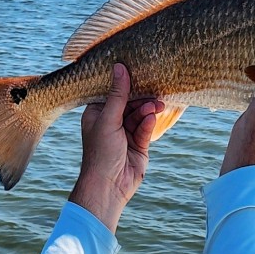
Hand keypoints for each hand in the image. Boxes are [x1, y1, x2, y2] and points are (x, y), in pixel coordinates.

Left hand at [70, 64, 161, 231]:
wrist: (109, 186)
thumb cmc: (101, 152)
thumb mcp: (108, 119)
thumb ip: (117, 95)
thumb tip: (119, 67)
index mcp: (98, 114)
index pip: (113, 93)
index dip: (125, 84)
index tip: (138, 72)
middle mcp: (111, 123)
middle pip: (129, 103)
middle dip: (141, 98)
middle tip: (154, 92)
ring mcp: (125, 134)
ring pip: (140, 115)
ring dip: (147, 110)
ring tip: (157, 105)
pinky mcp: (138, 146)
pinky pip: (145, 129)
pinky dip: (149, 123)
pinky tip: (152, 118)